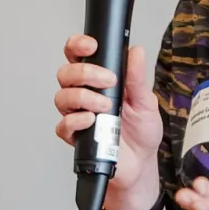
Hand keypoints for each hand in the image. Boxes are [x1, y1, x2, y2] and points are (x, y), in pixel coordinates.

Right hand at [53, 35, 162, 209]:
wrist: (141, 163)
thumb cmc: (142, 131)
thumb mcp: (146, 101)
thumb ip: (137, 77)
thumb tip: (136, 52)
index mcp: (98, 81)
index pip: (78, 56)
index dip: (77, 45)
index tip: (91, 46)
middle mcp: (84, 95)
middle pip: (66, 73)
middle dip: (85, 73)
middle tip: (107, 81)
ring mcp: (77, 115)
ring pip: (62, 97)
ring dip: (83, 97)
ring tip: (106, 106)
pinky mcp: (75, 136)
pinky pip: (63, 125)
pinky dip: (76, 121)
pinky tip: (92, 121)